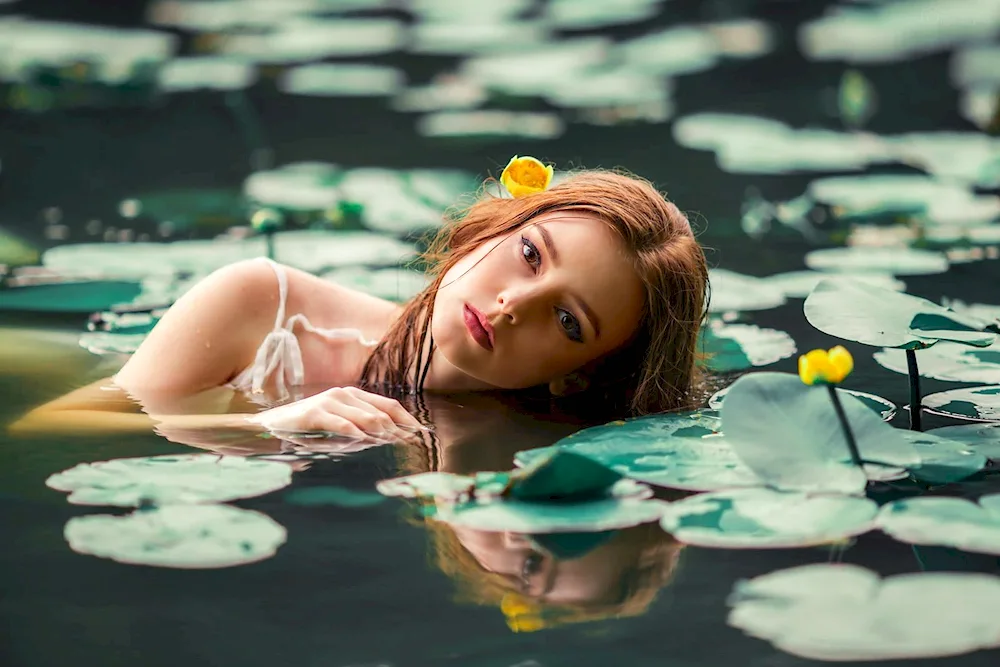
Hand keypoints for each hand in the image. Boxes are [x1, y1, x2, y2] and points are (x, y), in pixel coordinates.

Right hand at [247, 386, 425, 442]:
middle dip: (399, 429)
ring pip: (365, 418)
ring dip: (383, 433)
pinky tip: (368, 442)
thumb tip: (392, 437)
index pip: (389, 405)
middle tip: (412, 444)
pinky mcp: (315, 414)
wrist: (273, 425)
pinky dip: (356, 433)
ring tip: (396, 444)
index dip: (408, 419)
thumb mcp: (341, 424)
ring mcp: (330, 402)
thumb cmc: (311, 427)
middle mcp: (345, 394)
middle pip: (381, 412)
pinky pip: (341, 424)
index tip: (423, 432)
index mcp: (354, 395)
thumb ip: (364, 427)